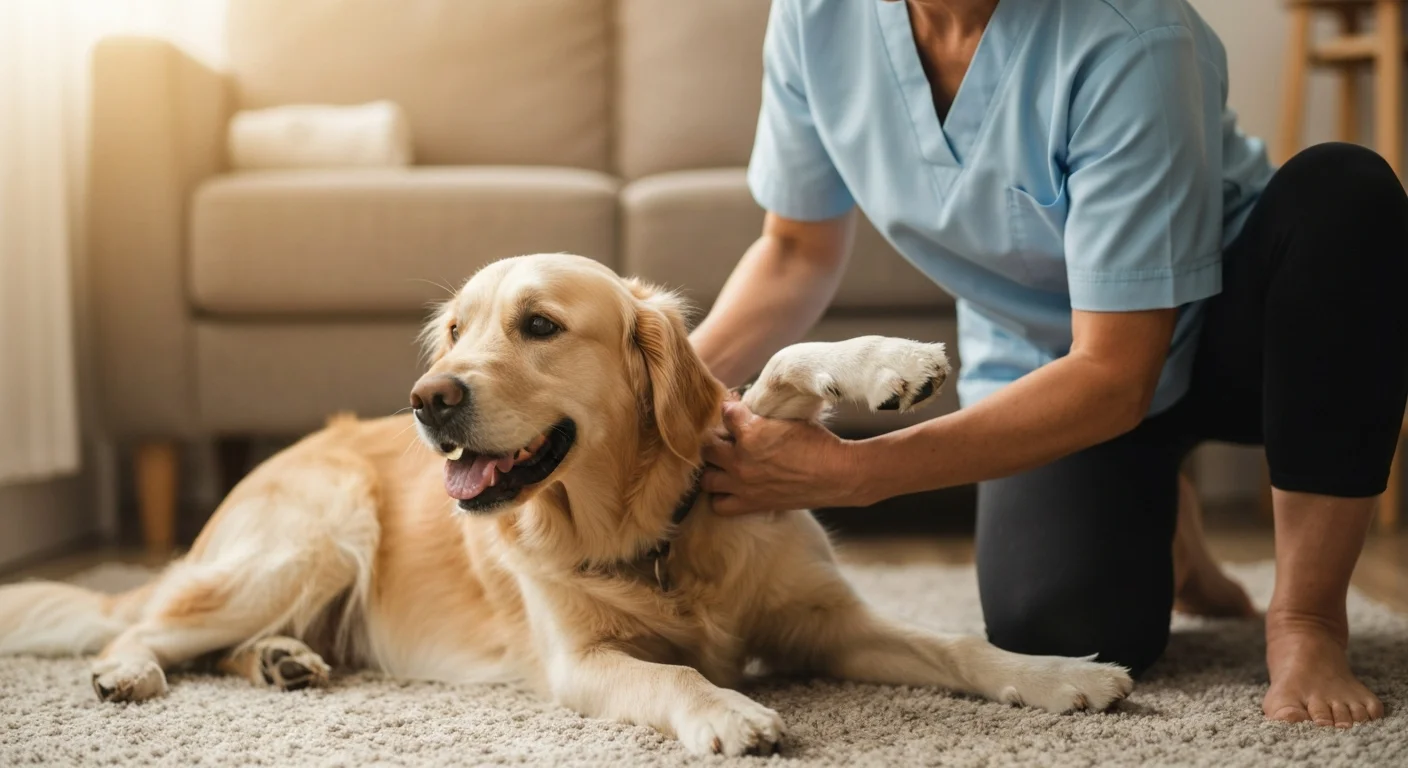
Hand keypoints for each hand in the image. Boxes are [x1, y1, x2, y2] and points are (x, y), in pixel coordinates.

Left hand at [701, 400, 864, 514]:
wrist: (838, 475)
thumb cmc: (818, 442)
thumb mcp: (788, 418)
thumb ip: (761, 415)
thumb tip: (742, 408)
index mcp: (751, 433)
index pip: (725, 413)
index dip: (730, 408)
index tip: (735, 409)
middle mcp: (741, 460)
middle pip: (707, 446)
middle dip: (715, 438)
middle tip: (727, 437)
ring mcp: (743, 485)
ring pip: (706, 477)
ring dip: (712, 467)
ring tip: (724, 463)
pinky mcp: (751, 504)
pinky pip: (719, 505)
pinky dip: (720, 496)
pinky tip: (729, 487)